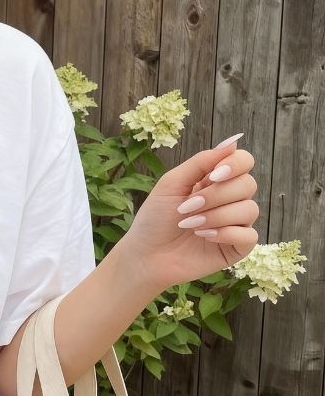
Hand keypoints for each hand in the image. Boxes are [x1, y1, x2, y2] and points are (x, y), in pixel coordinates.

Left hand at [121, 135, 259, 290]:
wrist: (145, 255)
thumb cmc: (154, 219)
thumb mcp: (172, 183)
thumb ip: (202, 161)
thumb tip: (234, 141)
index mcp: (215, 181)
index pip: (244, 162)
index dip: (234, 165)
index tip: (212, 176)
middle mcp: (230, 200)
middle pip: (248, 184)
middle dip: (216, 196)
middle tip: (187, 208)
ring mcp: (235, 224)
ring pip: (249, 209)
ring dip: (217, 216)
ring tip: (191, 225)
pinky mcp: (236, 247)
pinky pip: (250, 236)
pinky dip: (226, 234)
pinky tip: (205, 237)